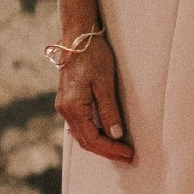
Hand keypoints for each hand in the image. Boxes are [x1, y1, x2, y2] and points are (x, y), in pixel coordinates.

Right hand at [55, 37, 133, 163]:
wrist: (78, 37)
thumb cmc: (92, 56)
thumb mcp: (104, 83)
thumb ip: (109, 110)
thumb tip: (116, 134)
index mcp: (72, 107)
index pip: (92, 139)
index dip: (111, 149)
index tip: (129, 153)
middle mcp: (65, 110)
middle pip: (85, 141)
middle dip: (107, 151)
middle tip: (128, 156)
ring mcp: (64, 106)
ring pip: (82, 135)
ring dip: (101, 144)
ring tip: (120, 150)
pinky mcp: (68, 101)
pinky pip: (80, 125)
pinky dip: (94, 135)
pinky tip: (106, 136)